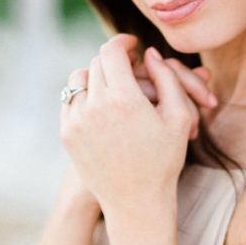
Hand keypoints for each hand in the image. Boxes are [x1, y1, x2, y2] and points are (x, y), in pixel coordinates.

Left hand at [60, 35, 215, 223]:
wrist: (137, 202)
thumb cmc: (164, 159)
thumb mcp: (178, 117)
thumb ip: (166, 78)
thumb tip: (148, 53)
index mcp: (124, 99)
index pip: (112, 51)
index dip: (122, 42)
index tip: (132, 44)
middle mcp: (95, 107)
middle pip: (97, 63)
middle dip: (113, 60)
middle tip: (128, 65)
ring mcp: (77, 122)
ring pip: (79, 79)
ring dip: (96, 75)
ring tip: (113, 82)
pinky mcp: (67, 135)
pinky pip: (69, 101)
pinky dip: (83, 95)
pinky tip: (100, 103)